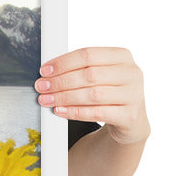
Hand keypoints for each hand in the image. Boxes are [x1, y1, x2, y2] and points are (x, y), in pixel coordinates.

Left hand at [35, 47, 149, 145]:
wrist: (131, 120)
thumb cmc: (110, 93)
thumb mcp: (101, 76)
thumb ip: (80, 70)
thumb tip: (48, 73)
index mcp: (122, 56)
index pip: (89, 54)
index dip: (64, 62)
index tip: (45, 70)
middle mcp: (131, 73)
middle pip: (89, 74)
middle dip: (60, 81)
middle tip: (41, 86)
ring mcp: (133, 95)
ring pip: (92, 94)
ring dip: (64, 97)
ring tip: (46, 100)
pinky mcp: (129, 116)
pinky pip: (97, 113)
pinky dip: (74, 112)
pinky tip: (60, 111)